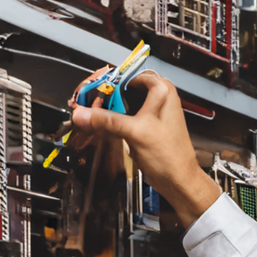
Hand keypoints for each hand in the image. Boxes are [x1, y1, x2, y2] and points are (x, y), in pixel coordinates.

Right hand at [71, 72, 221, 225]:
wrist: (177, 181)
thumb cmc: (166, 153)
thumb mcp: (136, 131)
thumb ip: (107, 120)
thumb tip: (79, 113)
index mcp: (161, 89)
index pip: (128, 74)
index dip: (106, 80)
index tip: (87, 88)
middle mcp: (156, 97)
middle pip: (122, 88)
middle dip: (100, 94)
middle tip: (80, 102)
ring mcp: (149, 113)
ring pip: (120, 103)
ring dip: (101, 108)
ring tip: (82, 112)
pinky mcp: (142, 127)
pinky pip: (121, 118)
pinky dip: (107, 120)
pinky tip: (92, 124)